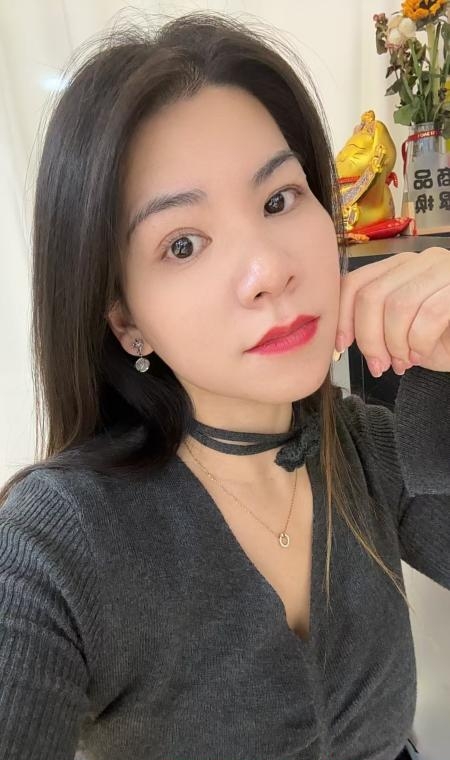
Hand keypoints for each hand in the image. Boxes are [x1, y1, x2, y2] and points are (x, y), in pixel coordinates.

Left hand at [335, 247, 449, 376]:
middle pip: (372, 296)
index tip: (342, 345)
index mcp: (401, 267)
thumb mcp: (402, 332)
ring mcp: (447, 269)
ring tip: (403, 362)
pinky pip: (430, 315)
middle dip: (369, 338)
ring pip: (399, 306)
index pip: (356, 282)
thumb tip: (342, 336)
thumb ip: (375, 324)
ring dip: (395, 343)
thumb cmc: (446, 340)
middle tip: (379, 364)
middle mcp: (423, 260)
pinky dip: (419, 342)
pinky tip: (421, 354)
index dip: (344, 316)